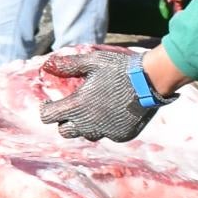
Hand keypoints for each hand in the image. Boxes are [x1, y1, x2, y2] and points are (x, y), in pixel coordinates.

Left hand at [37, 48, 160, 142]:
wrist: (151, 80)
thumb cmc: (119, 68)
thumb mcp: (91, 61)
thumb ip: (68, 65)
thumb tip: (47, 65)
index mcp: (76, 106)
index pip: (48, 117)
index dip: (46, 108)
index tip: (49, 102)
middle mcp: (88, 124)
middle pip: (64, 131)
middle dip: (64, 120)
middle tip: (72, 108)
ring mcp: (106, 132)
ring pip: (87, 135)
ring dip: (86, 125)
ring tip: (94, 109)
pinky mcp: (122, 135)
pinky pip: (108, 135)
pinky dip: (106, 127)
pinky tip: (112, 113)